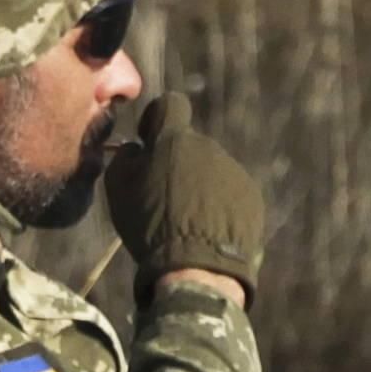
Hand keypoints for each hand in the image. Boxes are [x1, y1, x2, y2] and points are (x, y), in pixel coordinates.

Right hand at [102, 90, 267, 293]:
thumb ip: (125, 159)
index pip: (170, 105)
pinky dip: (220, 205)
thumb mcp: (119, 190)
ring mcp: (234, 171)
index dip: (159, 119)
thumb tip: (135, 148)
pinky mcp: (252, 196)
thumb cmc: (149, 225)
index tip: (151, 142)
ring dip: (200, 186)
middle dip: (179, 162)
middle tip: (166, 196)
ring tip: (188, 221)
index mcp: (174, 140)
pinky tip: (209, 230)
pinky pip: (231, 193)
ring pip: (212, 170)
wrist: (196, 266)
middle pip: (191, 145)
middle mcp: (208, 147)